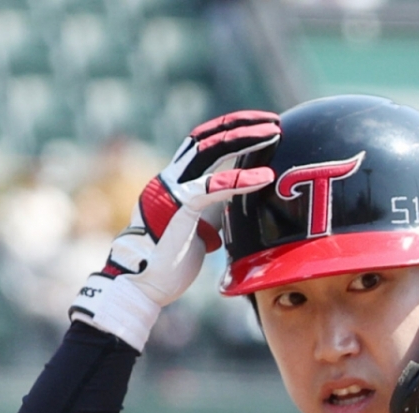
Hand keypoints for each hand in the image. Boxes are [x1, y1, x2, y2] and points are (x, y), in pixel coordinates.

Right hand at [70, 110, 279, 350]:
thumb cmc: (169, 263)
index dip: (232, 131)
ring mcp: (173, 189)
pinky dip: (241, 180)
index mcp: (175, 182)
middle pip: (209, 136)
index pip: (204, 144)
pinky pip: (213, 187)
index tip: (261, 127)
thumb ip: (212, 211)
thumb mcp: (197, 229)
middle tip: (275, 120)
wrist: (143, 286)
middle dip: (242, 124)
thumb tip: (234, 204)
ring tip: (275, 133)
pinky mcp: (180, 208)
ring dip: (245, 139)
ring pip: (211, 150)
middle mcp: (172, 178)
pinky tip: (265, 177)